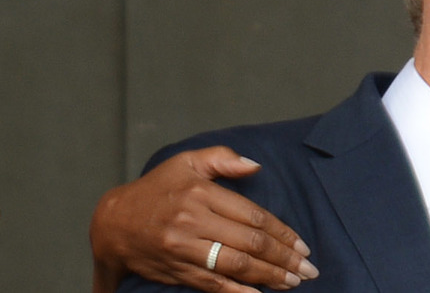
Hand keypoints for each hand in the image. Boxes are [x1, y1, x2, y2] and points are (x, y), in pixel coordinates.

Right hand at [91, 146, 318, 292]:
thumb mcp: (185, 162)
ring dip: (269, 277)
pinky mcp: (176, 270)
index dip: (282, 233)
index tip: (302, 245)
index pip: (254, 216)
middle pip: (250, 243)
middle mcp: (194, 222)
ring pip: (235, 265)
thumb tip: (255, 166)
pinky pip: (212, 285)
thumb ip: (222, 159)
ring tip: (293, 282)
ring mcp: (184, 249)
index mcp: (201, 193)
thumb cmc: (156, 189)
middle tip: (308, 269)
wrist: (112, 224)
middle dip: (283, 259)